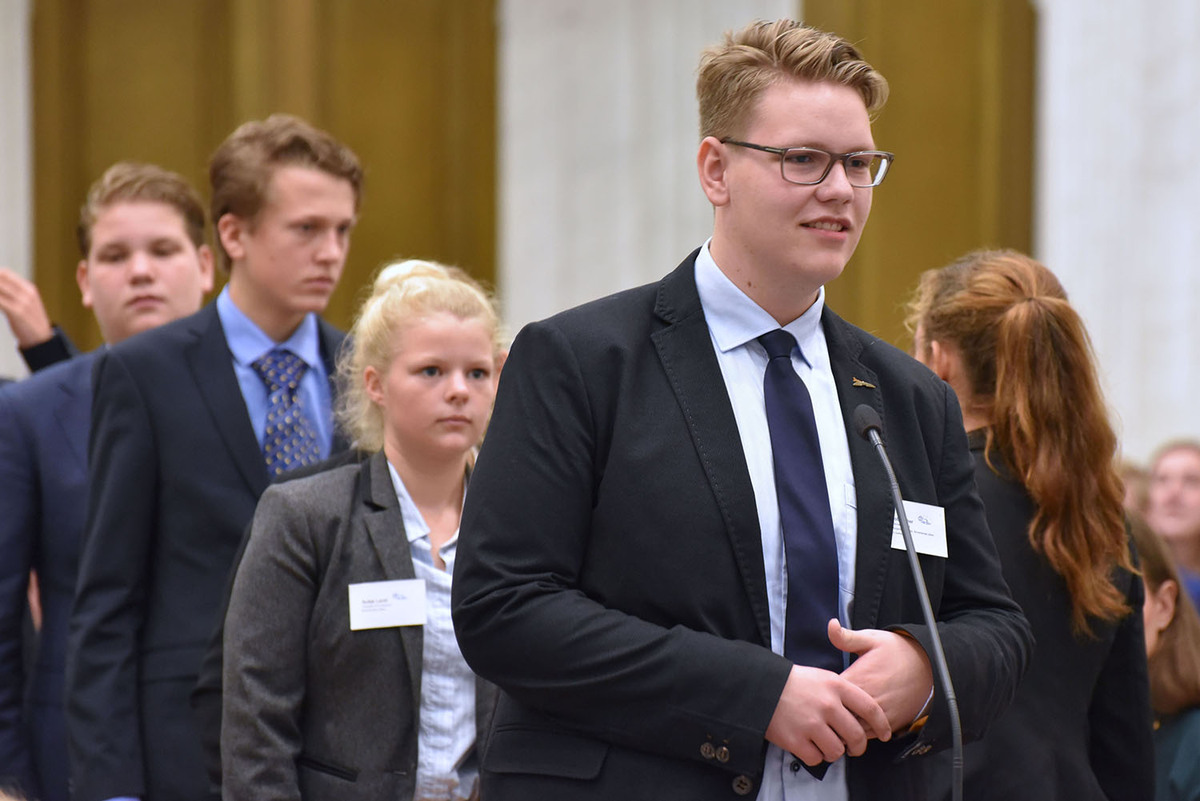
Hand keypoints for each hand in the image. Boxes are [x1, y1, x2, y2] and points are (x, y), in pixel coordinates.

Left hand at [0, 268, 53, 347]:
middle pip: (0, 279)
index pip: (5, 273)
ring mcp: (23, 302)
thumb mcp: (26, 302)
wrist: (41, 338)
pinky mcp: (17, 312)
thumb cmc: (30, 321)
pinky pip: (0, 301)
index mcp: (29, 288)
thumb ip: (12, 293)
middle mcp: (27, 293)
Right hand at [764, 662, 889, 765]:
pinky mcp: (796, 740)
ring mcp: (812, 724)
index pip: (870, 708)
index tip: (886, 734)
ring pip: (838, 751)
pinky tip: (809, 745)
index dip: (882, 725)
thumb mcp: (823, 677)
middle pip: (856, 736)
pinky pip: (817, 759)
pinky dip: (815, 756)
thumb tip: (862, 715)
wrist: (760, 687)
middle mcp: (827, 705)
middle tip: (853, 748)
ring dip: (834, 752)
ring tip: (825, 744)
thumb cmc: (793, 682)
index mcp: (836, 686)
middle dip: (858, 746)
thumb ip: (843, 693)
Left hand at [830, 619, 932, 732]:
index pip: (829, 695)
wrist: (930, 666)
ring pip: (853, 729)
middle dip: (829, 713)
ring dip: (844, 725)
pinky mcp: (891, 723)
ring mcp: (880, 714)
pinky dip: (859, 732)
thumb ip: (846, 637)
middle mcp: (868, 699)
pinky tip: (854, 721)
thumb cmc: (898, 651)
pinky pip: (869, 734)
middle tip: (822, 708)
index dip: (821, 695)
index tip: (818, 691)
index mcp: (859, 678)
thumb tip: (830, 625)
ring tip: (837, 717)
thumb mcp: (871, 639)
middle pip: (838, 715)